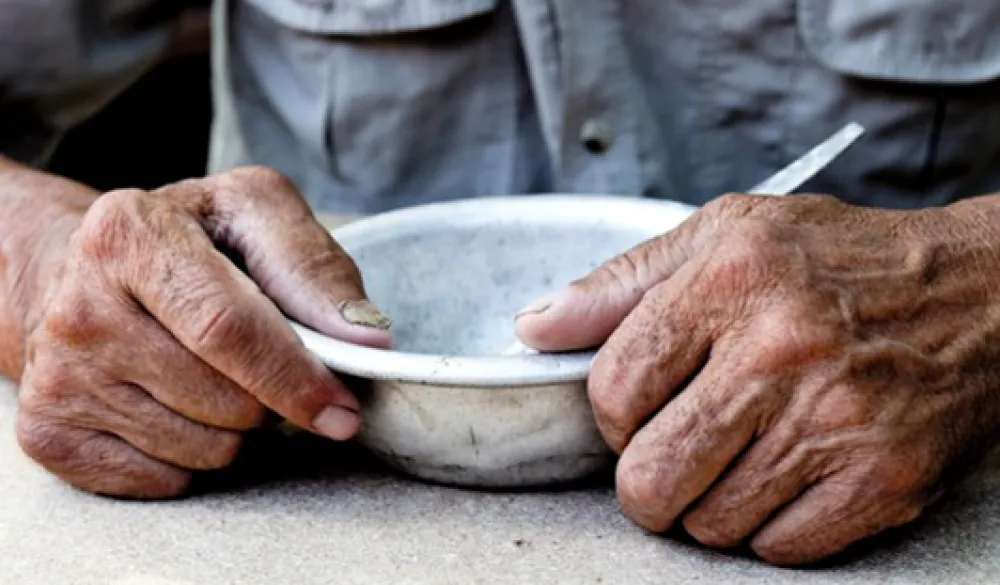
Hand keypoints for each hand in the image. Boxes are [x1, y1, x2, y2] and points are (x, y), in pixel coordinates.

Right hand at [15, 167, 390, 498]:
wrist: (83, 272)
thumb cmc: (187, 242)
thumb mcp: (254, 215)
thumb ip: (314, 267)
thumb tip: (366, 340)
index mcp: (130, 234)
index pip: (226, 328)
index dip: (295, 376)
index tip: (342, 409)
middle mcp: (79, 304)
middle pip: (222, 398)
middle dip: (271, 399)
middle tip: (263, 366)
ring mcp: (58, 373)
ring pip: (201, 447)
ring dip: (235, 427)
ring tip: (212, 376)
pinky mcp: (49, 429)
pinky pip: (165, 479)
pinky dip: (193, 455)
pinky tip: (175, 405)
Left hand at [515, 193, 999, 564]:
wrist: (980, 294)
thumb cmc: (839, 261)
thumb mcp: (724, 234)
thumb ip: (620, 283)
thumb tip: (535, 327)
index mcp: (731, 278)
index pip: (613, 387)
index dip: (609, 413)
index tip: (635, 408)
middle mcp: (782, 352)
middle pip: (651, 476)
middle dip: (643, 479)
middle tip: (670, 452)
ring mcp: (837, 424)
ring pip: (709, 524)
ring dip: (708, 500)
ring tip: (742, 450)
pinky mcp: (883, 481)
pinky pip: (778, 548)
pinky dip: (768, 524)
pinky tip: (789, 472)